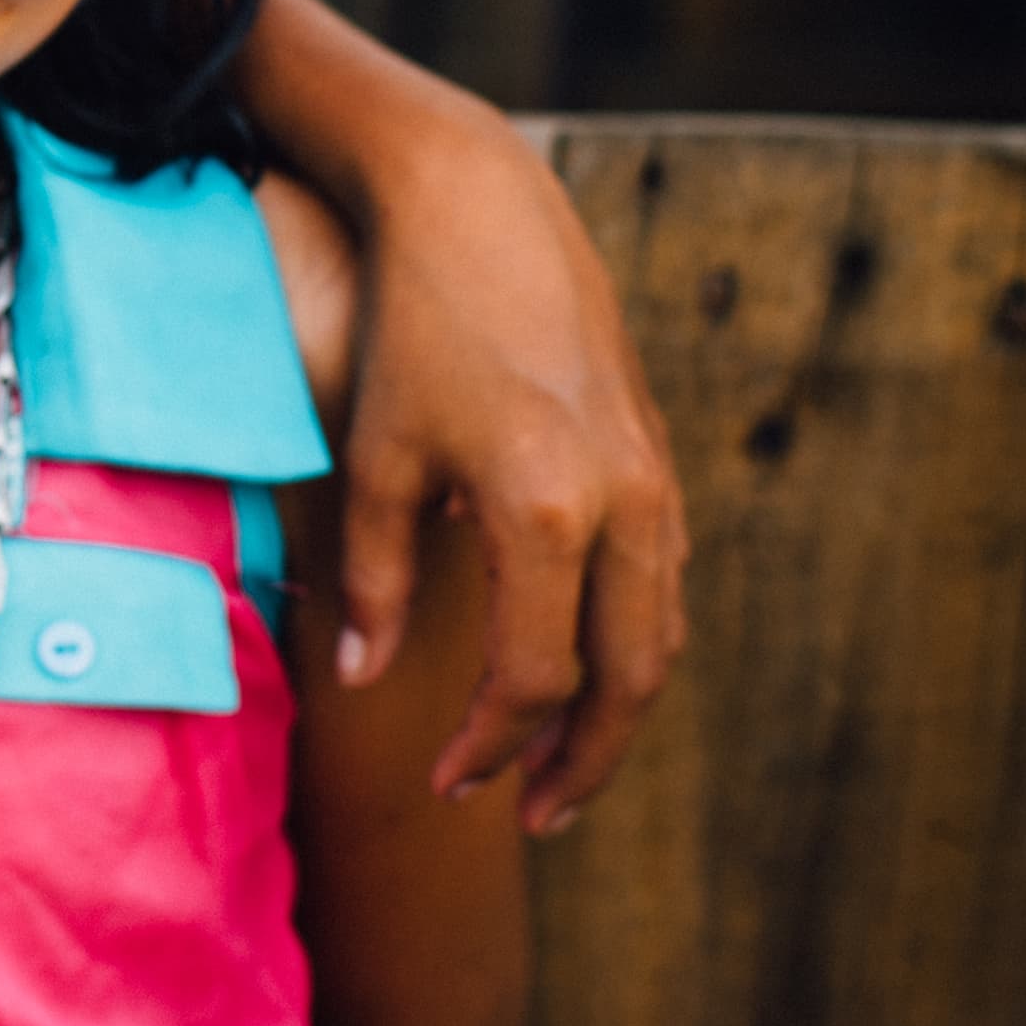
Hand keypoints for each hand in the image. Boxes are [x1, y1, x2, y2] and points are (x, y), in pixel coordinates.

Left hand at [234, 0, 687, 831]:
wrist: (477, 206)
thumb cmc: (409, 326)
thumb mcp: (376, 455)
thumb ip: (372, 575)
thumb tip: (362, 678)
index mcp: (544, 512)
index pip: (534, 677)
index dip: (491, 743)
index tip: (446, 784)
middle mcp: (622, 503)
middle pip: (628, 678)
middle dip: (582, 761)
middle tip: (531, 819)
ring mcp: (652, 476)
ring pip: (660, 631)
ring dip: (617, 706)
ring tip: (559, 762)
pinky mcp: (655, 452)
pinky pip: (663, 576)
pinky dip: (632, 638)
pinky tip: (583, 661)